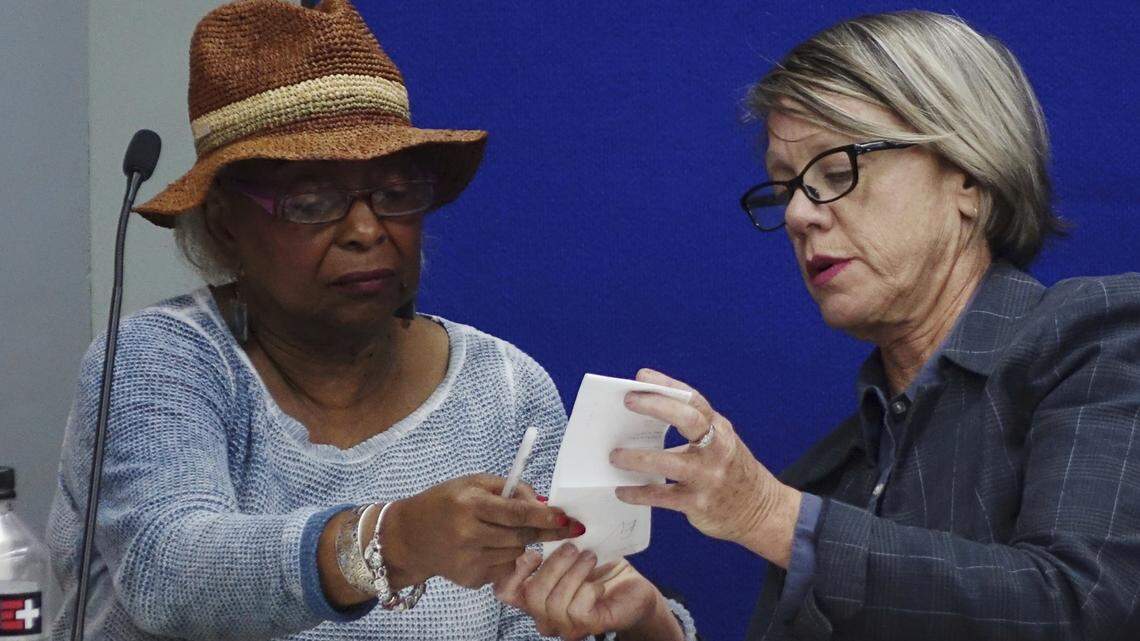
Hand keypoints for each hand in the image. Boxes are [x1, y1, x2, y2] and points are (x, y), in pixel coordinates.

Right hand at [382, 474, 581, 588]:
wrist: (410, 537)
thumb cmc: (446, 503)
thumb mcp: (472, 483)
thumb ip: (508, 489)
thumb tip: (543, 502)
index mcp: (469, 504)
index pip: (515, 513)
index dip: (544, 516)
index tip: (565, 517)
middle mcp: (468, 534)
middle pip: (521, 536)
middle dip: (546, 531)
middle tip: (567, 526)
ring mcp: (468, 560)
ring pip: (516, 554)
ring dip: (521, 542)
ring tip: (502, 531)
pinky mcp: (469, 579)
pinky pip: (504, 569)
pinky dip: (505, 558)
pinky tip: (487, 547)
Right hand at [494, 544, 681, 640]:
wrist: (632, 589)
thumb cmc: (600, 568)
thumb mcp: (572, 550)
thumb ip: (553, 541)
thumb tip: (545, 512)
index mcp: (535, 595)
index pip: (507, 592)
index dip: (513, 572)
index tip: (533, 551)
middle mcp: (544, 616)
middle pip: (532, 595)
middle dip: (554, 565)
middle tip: (573, 547)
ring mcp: (565, 626)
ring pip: (554, 602)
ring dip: (575, 573)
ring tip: (590, 558)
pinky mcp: (588, 626)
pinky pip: (577, 610)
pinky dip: (588, 588)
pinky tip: (599, 582)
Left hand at [610, 369, 801, 567]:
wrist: (759, 510)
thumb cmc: (728, 469)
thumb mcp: (717, 443)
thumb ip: (689, 431)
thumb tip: (639, 420)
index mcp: (719, 430)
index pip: (694, 400)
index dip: (668, 385)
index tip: (642, 376)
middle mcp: (717, 449)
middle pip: (689, 420)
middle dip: (657, 406)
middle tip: (628, 401)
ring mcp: (709, 477)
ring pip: (670, 463)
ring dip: (638, 458)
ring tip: (614, 455)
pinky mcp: (699, 504)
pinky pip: (662, 497)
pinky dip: (638, 493)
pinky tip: (621, 490)